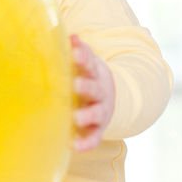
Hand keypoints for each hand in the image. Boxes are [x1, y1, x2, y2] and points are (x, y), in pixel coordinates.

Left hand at [71, 34, 114, 151]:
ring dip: (87, 115)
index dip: (83, 57)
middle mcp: (100, 92)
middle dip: (85, 87)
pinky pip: (94, 137)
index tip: (74, 51)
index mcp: (95, 73)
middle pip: (94, 88)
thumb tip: (71, 35)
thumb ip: (79, 50)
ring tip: (76, 117)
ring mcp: (100, 111)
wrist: (110, 96)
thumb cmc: (89, 77)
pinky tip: (75, 145)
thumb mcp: (88, 62)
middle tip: (75, 84)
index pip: (90, 63)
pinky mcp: (98, 129)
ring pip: (96, 113)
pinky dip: (86, 143)